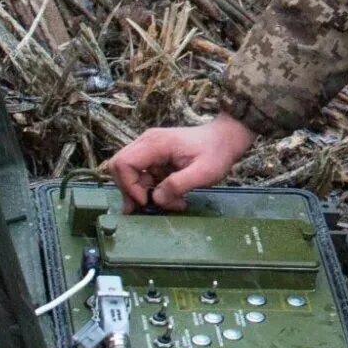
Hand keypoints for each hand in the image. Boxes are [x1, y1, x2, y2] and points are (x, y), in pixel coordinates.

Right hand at [105, 114, 254, 211]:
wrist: (227, 139)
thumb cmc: (217, 153)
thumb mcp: (204, 173)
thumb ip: (178, 185)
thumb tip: (156, 199)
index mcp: (155, 143)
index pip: (123, 163)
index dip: (129, 186)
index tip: (147, 201)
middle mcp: (147, 143)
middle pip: (120, 168)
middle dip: (132, 192)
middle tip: (150, 208)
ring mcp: (150, 149)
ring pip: (132, 175)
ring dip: (147, 194)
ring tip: (173, 204)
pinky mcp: (155, 157)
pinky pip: (144, 176)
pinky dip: (155, 190)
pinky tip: (174, 198)